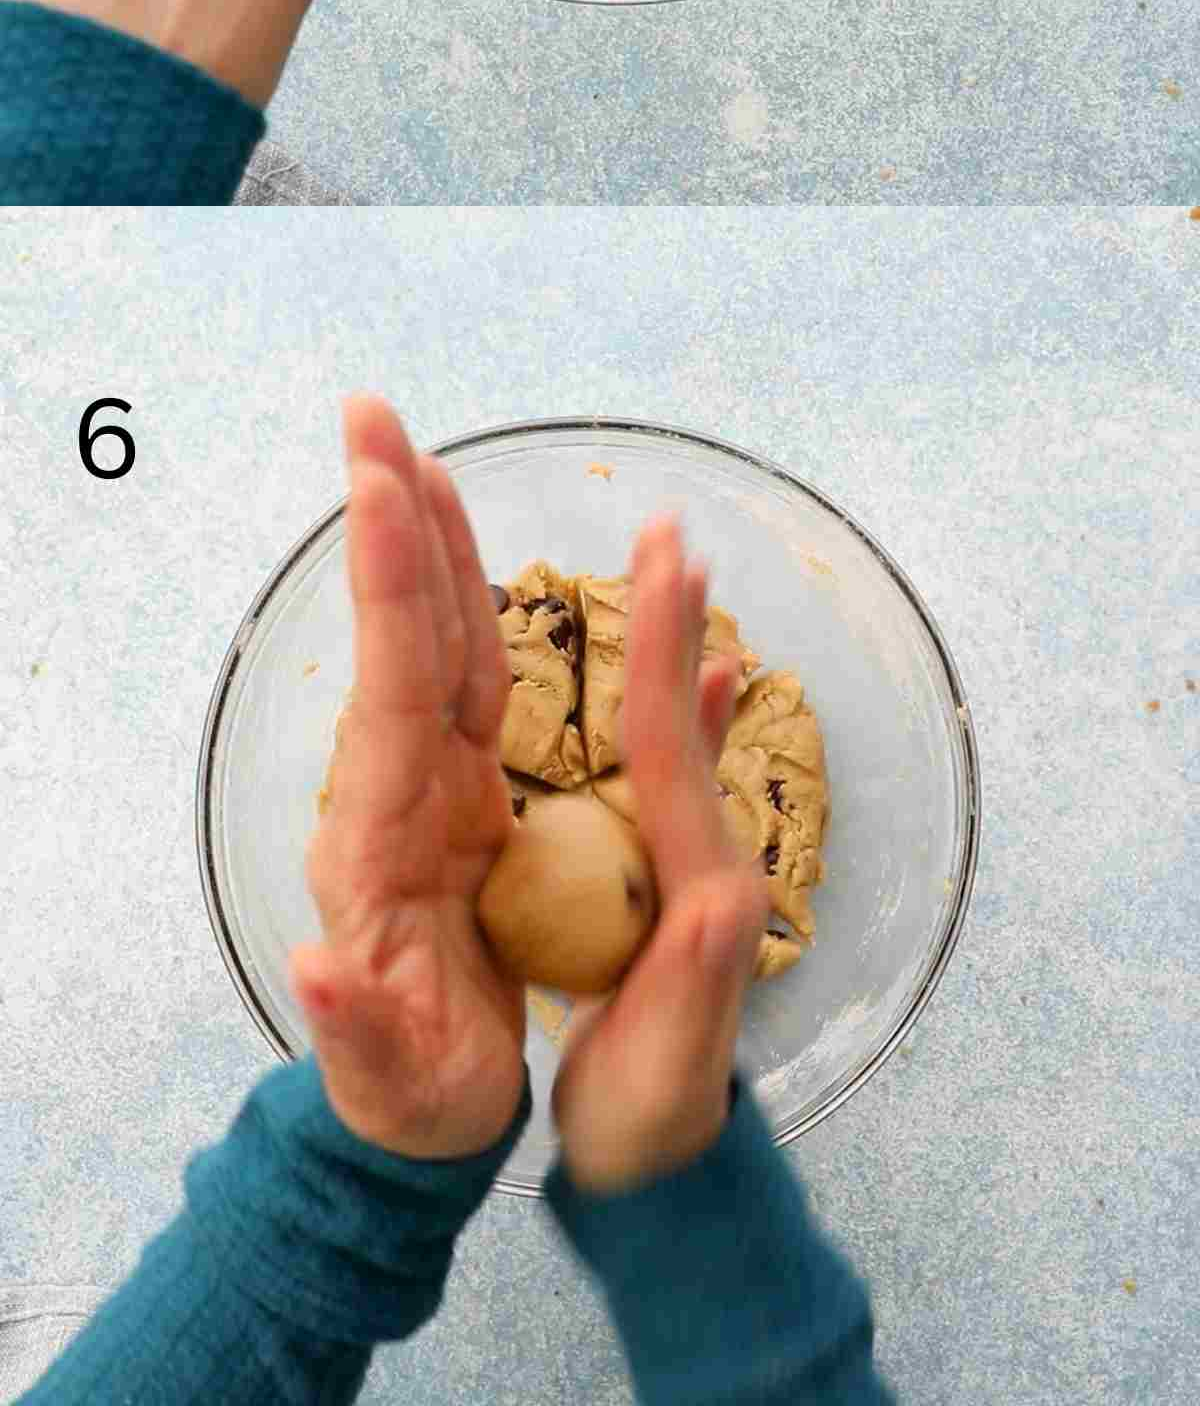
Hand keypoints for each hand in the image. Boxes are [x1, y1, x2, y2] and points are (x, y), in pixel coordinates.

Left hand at [293, 397, 525, 1158]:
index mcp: (382, 838)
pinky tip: (467, 553)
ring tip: (417, 450)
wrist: (419, 1116)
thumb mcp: (387, 1076)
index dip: (392, 584)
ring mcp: (429, 785)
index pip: (392, 686)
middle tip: (373, 415)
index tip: (381, 483)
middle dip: (391, 521)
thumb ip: (354, 1024)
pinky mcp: (465, 794)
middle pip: (404, 633)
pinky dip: (465, 602)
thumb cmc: (410, 1096)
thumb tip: (314, 965)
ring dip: (426, 542)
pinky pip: (472, 678)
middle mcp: (397, 789)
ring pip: (436, 639)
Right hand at [552, 518, 766, 1192]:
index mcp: (699, 887)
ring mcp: (689, 865)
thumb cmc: (650, 1129)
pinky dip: (687, 712)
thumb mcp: (665, 1069)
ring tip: (676, 566)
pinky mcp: (669, 882)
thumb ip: (699, 986)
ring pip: (676, 733)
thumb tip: (728, 901)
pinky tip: (704, 672)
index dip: (663, 654)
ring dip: (675, 645)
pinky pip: (674, 779)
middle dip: (672, 621)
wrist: (667, 1174)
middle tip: (666, 529)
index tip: (659, 566)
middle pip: (681, 718)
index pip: (670, 750)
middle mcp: (705, 860)